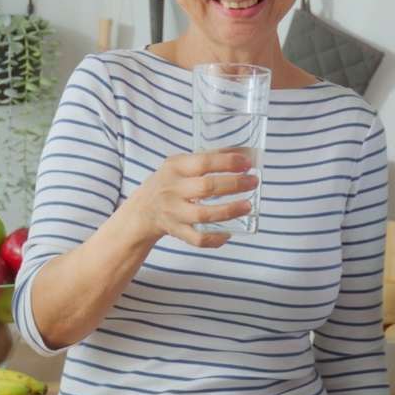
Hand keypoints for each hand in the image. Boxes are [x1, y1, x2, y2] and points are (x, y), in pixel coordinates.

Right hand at [117, 151, 258, 248]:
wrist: (142, 211)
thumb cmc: (167, 183)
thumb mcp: (178, 164)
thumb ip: (203, 159)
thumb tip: (239, 155)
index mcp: (175, 169)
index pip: (203, 162)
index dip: (227, 162)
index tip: (247, 163)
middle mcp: (173, 190)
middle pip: (207, 188)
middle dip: (234, 184)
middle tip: (253, 182)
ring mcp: (175, 213)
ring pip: (204, 215)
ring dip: (229, 210)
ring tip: (247, 206)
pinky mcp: (177, 232)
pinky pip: (198, 239)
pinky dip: (215, 239)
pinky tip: (229, 233)